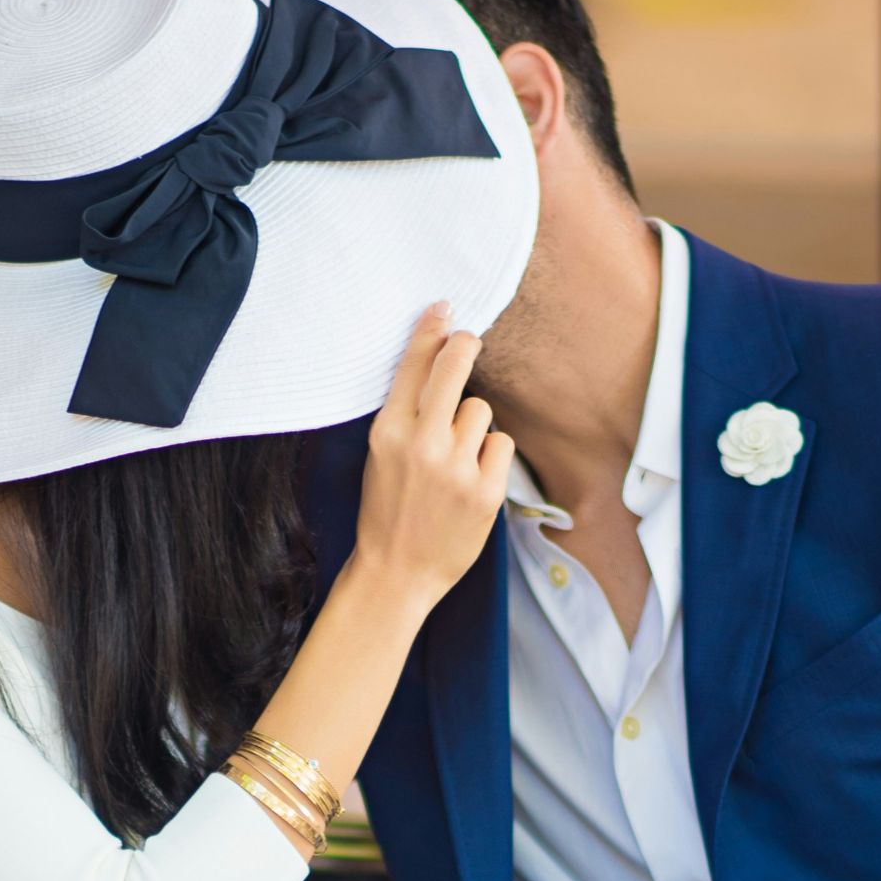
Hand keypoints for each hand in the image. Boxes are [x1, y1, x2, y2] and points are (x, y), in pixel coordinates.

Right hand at [349, 301, 513, 611]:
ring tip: (455, 457)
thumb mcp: (380, 456)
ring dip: (473, 426)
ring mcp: (455, 468)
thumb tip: (435, 362)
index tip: (443, 308)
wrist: (397, 572)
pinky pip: (499, 444)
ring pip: (480, 411)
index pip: (413, 365)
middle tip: (469, 339)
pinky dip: (490, 456)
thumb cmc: (387, 510)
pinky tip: (472, 478)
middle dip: (464, 346)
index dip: (431, 331)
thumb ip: (404, 414)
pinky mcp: (485, 491)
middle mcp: (421, 444)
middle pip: (455, 368)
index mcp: (388, 432)